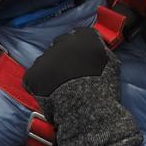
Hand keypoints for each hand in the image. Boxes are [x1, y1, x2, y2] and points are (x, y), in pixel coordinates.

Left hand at [23, 27, 142, 145]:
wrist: (86, 110)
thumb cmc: (103, 88)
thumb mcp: (112, 64)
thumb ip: (101, 50)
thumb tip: (97, 46)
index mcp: (84, 38)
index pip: (79, 35)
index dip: (80, 48)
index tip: (81, 58)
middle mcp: (62, 42)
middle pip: (61, 45)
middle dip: (64, 56)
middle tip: (69, 74)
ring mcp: (45, 58)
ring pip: (46, 61)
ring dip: (51, 70)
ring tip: (60, 88)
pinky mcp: (33, 74)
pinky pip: (33, 77)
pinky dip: (39, 85)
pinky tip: (50, 95)